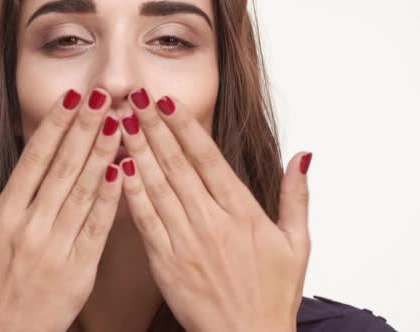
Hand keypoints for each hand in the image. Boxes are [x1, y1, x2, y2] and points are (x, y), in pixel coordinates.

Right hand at [0, 88, 123, 331]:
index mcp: (4, 216)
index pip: (34, 159)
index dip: (55, 126)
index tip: (72, 98)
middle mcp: (31, 226)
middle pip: (63, 166)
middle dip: (85, 127)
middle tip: (104, 96)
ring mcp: (57, 246)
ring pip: (84, 190)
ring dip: (103, 153)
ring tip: (119, 122)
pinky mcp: (80, 268)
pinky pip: (99, 227)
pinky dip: (111, 198)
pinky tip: (122, 172)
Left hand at [117, 88, 311, 331]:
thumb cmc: (273, 295)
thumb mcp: (298, 244)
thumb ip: (297, 197)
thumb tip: (302, 156)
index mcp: (243, 212)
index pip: (208, 158)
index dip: (185, 127)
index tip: (166, 101)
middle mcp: (212, 221)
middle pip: (177, 164)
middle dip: (153, 127)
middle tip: (134, 96)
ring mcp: (186, 241)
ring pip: (157, 186)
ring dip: (137, 150)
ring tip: (119, 121)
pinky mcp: (166, 263)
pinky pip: (145, 221)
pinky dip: (131, 193)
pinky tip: (117, 169)